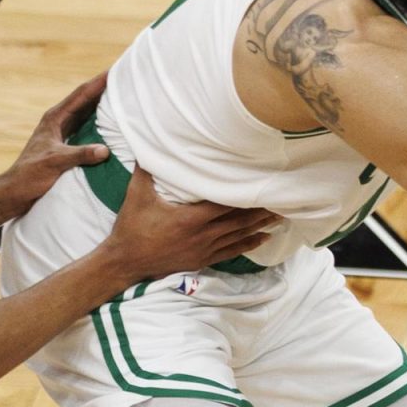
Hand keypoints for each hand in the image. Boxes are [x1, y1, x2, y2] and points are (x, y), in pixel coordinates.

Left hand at [0, 75, 113, 216]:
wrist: (16, 190)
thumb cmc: (30, 175)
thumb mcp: (55, 162)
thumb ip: (79, 154)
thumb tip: (105, 150)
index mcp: (54, 118)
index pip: (81, 95)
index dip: (99, 82)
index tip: (117, 71)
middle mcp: (59, 121)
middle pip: (86, 99)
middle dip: (105, 88)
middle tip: (125, 79)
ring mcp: (62, 131)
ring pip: (87, 112)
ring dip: (104, 105)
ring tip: (124, 96)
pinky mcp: (66, 143)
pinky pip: (87, 127)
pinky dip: (100, 122)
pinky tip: (113, 123)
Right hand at [98, 166, 278, 281]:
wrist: (125, 262)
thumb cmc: (131, 228)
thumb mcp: (136, 196)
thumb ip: (145, 171)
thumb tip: (148, 145)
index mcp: (190, 218)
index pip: (224, 204)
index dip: (244, 195)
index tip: (261, 186)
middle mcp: (202, 235)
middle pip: (238, 220)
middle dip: (259, 210)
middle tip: (282, 200)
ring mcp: (204, 249)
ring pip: (238, 235)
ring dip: (259, 226)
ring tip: (280, 217)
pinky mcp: (202, 259)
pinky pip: (231, 251)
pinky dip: (249, 244)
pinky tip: (263, 239)